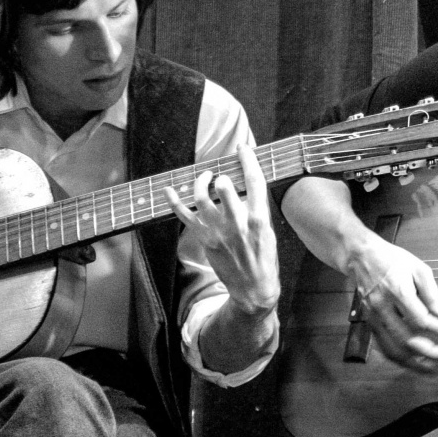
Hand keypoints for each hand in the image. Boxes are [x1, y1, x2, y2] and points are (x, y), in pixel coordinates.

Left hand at [165, 138, 281, 315]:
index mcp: (258, 219)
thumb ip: (256, 209)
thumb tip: (244, 187)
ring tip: (205, 177)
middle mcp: (237, 224)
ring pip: (202, 198)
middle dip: (221, 175)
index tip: (243, 149)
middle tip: (220, 174)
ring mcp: (218, 232)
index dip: (247, 160)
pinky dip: (174, 201)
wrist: (253, 287)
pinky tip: (169, 190)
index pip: (254, 181)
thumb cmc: (264, 258)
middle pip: (224, 188)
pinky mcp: (204, 239)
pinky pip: (185, 216)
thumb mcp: (268, 231)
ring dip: (201, 182)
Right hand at [341, 235, 437, 374]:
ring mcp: (373, 317)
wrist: (362, 257)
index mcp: (397, 291)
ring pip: (393, 349)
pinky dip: (400, 358)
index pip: (420, 319)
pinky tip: (413, 362)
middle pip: (406, 339)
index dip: (437, 326)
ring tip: (432, 369)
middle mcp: (382, 307)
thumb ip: (433, 294)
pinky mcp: (369, 323)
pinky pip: (384, 347)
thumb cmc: (393, 261)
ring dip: (413, 363)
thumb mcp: (419, 270)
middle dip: (429, 352)